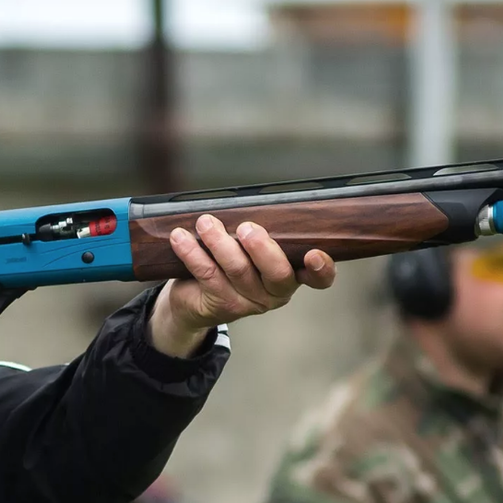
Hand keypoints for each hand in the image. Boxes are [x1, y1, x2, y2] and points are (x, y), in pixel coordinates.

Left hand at [148, 214, 336, 356]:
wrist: (196, 300)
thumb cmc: (230, 262)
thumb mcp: (251, 247)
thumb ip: (260, 230)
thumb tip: (252, 198)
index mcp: (292, 275)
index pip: (319, 278)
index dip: (322, 269)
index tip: (314, 253)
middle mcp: (275, 292)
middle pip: (276, 273)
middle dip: (261, 248)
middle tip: (247, 228)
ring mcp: (248, 302)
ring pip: (237, 270)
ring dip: (219, 242)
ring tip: (205, 223)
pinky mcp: (220, 305)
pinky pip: (206, 274)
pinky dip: (192, 252)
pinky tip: (180, 237)